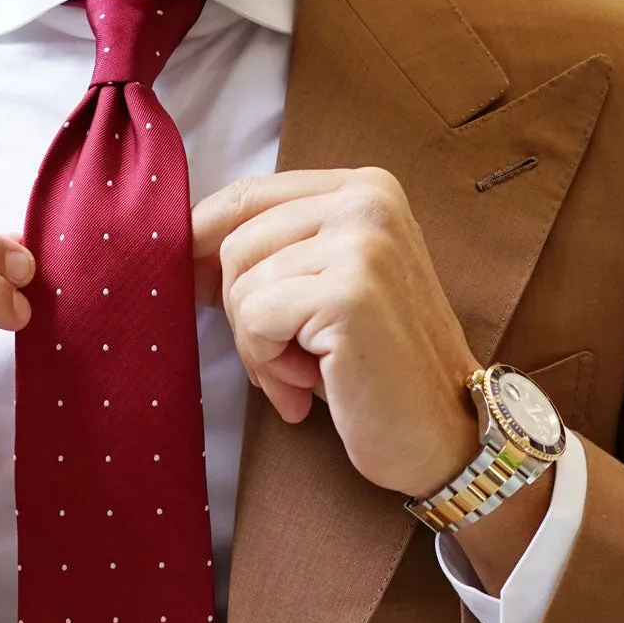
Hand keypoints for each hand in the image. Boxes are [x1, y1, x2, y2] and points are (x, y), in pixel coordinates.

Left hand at [192, 168, 553, 592]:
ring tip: (305, 374)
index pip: (247, 195)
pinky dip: (268, 366)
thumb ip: (273, 249)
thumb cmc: (374, 367)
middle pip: (236, 242)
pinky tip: (310, 388)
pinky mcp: (350, 293)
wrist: (443, 435)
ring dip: (258, 345)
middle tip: (285, 360)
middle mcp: (369, 200)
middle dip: (242, 312)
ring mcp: (364, 243)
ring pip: (241, 283)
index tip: (198, 292)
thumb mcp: (323, 286)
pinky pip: (255, 320)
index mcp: (365, 187)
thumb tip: (180, 241)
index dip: (205, 245)